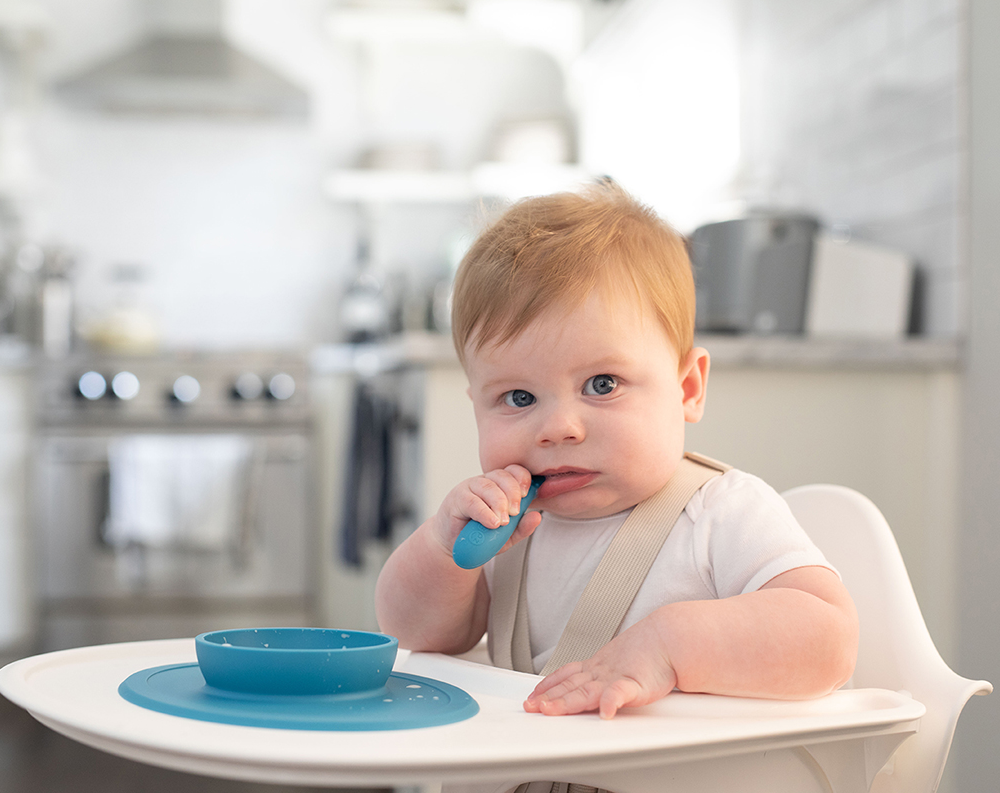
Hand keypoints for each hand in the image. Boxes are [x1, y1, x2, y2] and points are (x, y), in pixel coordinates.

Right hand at [433, 464, 541, 557]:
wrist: (456, 546)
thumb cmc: (482, 535)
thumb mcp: (506, 535)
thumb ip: (522, 527)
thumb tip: (537, 517)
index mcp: (500, 485)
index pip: (514, 471)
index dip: (522, 479)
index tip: (527, 494)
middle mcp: (486, 482)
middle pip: (503, 476)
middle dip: (513, 493)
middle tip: (515, 513)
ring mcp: (470, 488)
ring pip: (488, 487)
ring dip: (499, 503)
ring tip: (503, 522)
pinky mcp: (457, 498)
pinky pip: (472, 501)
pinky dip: (484, 512)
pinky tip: (492, 523)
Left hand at [523, 617, 677, 718]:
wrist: (669, 638)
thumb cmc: (648, 653)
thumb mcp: (618, 662)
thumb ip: (604, 678)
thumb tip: (595, 693)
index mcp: (597, 668)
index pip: (566, 676)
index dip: (547, 686)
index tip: (533, 696)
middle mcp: (601, 673)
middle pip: (569, 687)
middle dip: (547, 698)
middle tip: (530, 707)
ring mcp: (615, 678)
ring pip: (585, 692)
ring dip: (566, 701)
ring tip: (549, 709)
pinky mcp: (635, 685)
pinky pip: (619, 694)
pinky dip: (610, 703)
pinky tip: (604, 713)